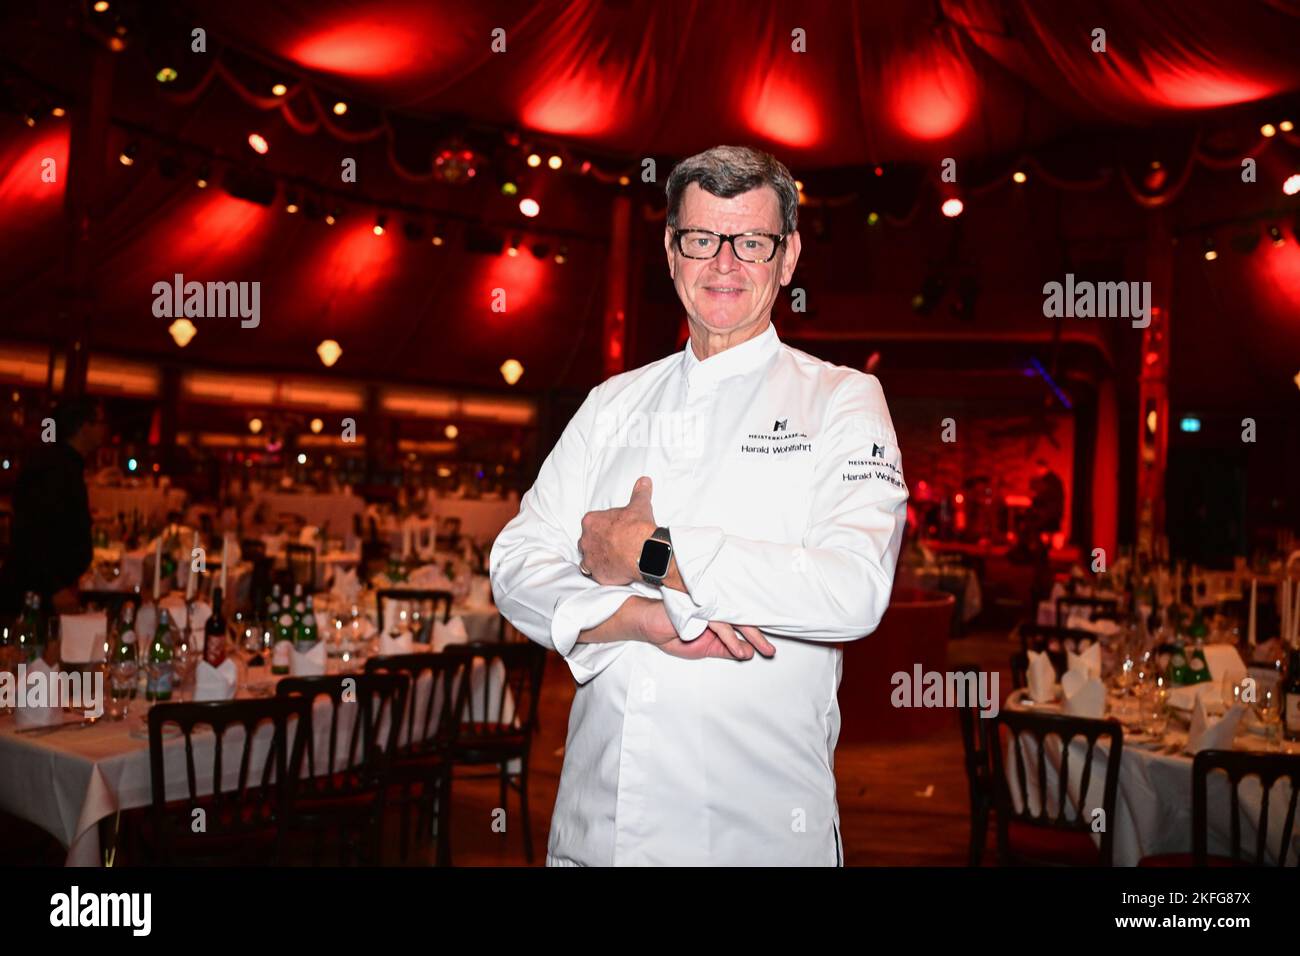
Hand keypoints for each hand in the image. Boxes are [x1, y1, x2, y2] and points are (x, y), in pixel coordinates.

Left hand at [578, 477, 656, 584]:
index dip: (603, 527)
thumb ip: (639, 492)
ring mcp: (590, 558)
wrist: (645, 552)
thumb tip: (644, 481)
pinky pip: (595, 574)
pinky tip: (613, 570)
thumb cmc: (638, 528)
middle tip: (613, 544)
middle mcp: (586, 539)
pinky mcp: (597, 574)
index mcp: (591, 521)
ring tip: (612, 558)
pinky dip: (602, 572)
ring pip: (587, 558)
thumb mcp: (639, 505)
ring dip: (596, 558)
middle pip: (587, 540)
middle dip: (597, 542)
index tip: (613, 530)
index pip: (591, 523)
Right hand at [634, 600, 775, 660]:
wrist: (643, 621)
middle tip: (771, 651)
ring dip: (749, 636)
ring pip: (734, 618)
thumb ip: (724, 648)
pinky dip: (729, 637)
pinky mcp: (698, 605)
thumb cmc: (669, 630)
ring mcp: (707, 603)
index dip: (755, 634)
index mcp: (717, 613)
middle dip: (758, 636)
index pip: (741, 622)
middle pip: (742, 618)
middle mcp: (714, 605)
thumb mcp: (701, 647)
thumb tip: (747, 653)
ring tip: (761, 650)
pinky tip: (738, 649)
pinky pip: (718, 621)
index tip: (768, 649)